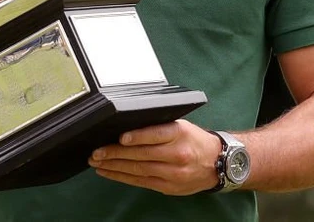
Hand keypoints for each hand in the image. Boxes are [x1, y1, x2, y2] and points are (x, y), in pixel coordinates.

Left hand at [88, 120, 222, 194]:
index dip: (137, 137)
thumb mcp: (182, 126)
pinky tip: (109, 172)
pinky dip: (122, 177)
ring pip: (139, 170)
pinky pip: (141, 182)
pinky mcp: (168, 187)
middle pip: (142, 154)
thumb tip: (129, 126)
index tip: (120, 138)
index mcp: (180, 134)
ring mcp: (172, 173)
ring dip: (115, 167)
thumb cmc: (195, 141)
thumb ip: (159, 127)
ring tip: (97, 162)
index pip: (156, 135)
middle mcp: (177, 154)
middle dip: (116, 154)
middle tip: (97, 152)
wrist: (217, 163)